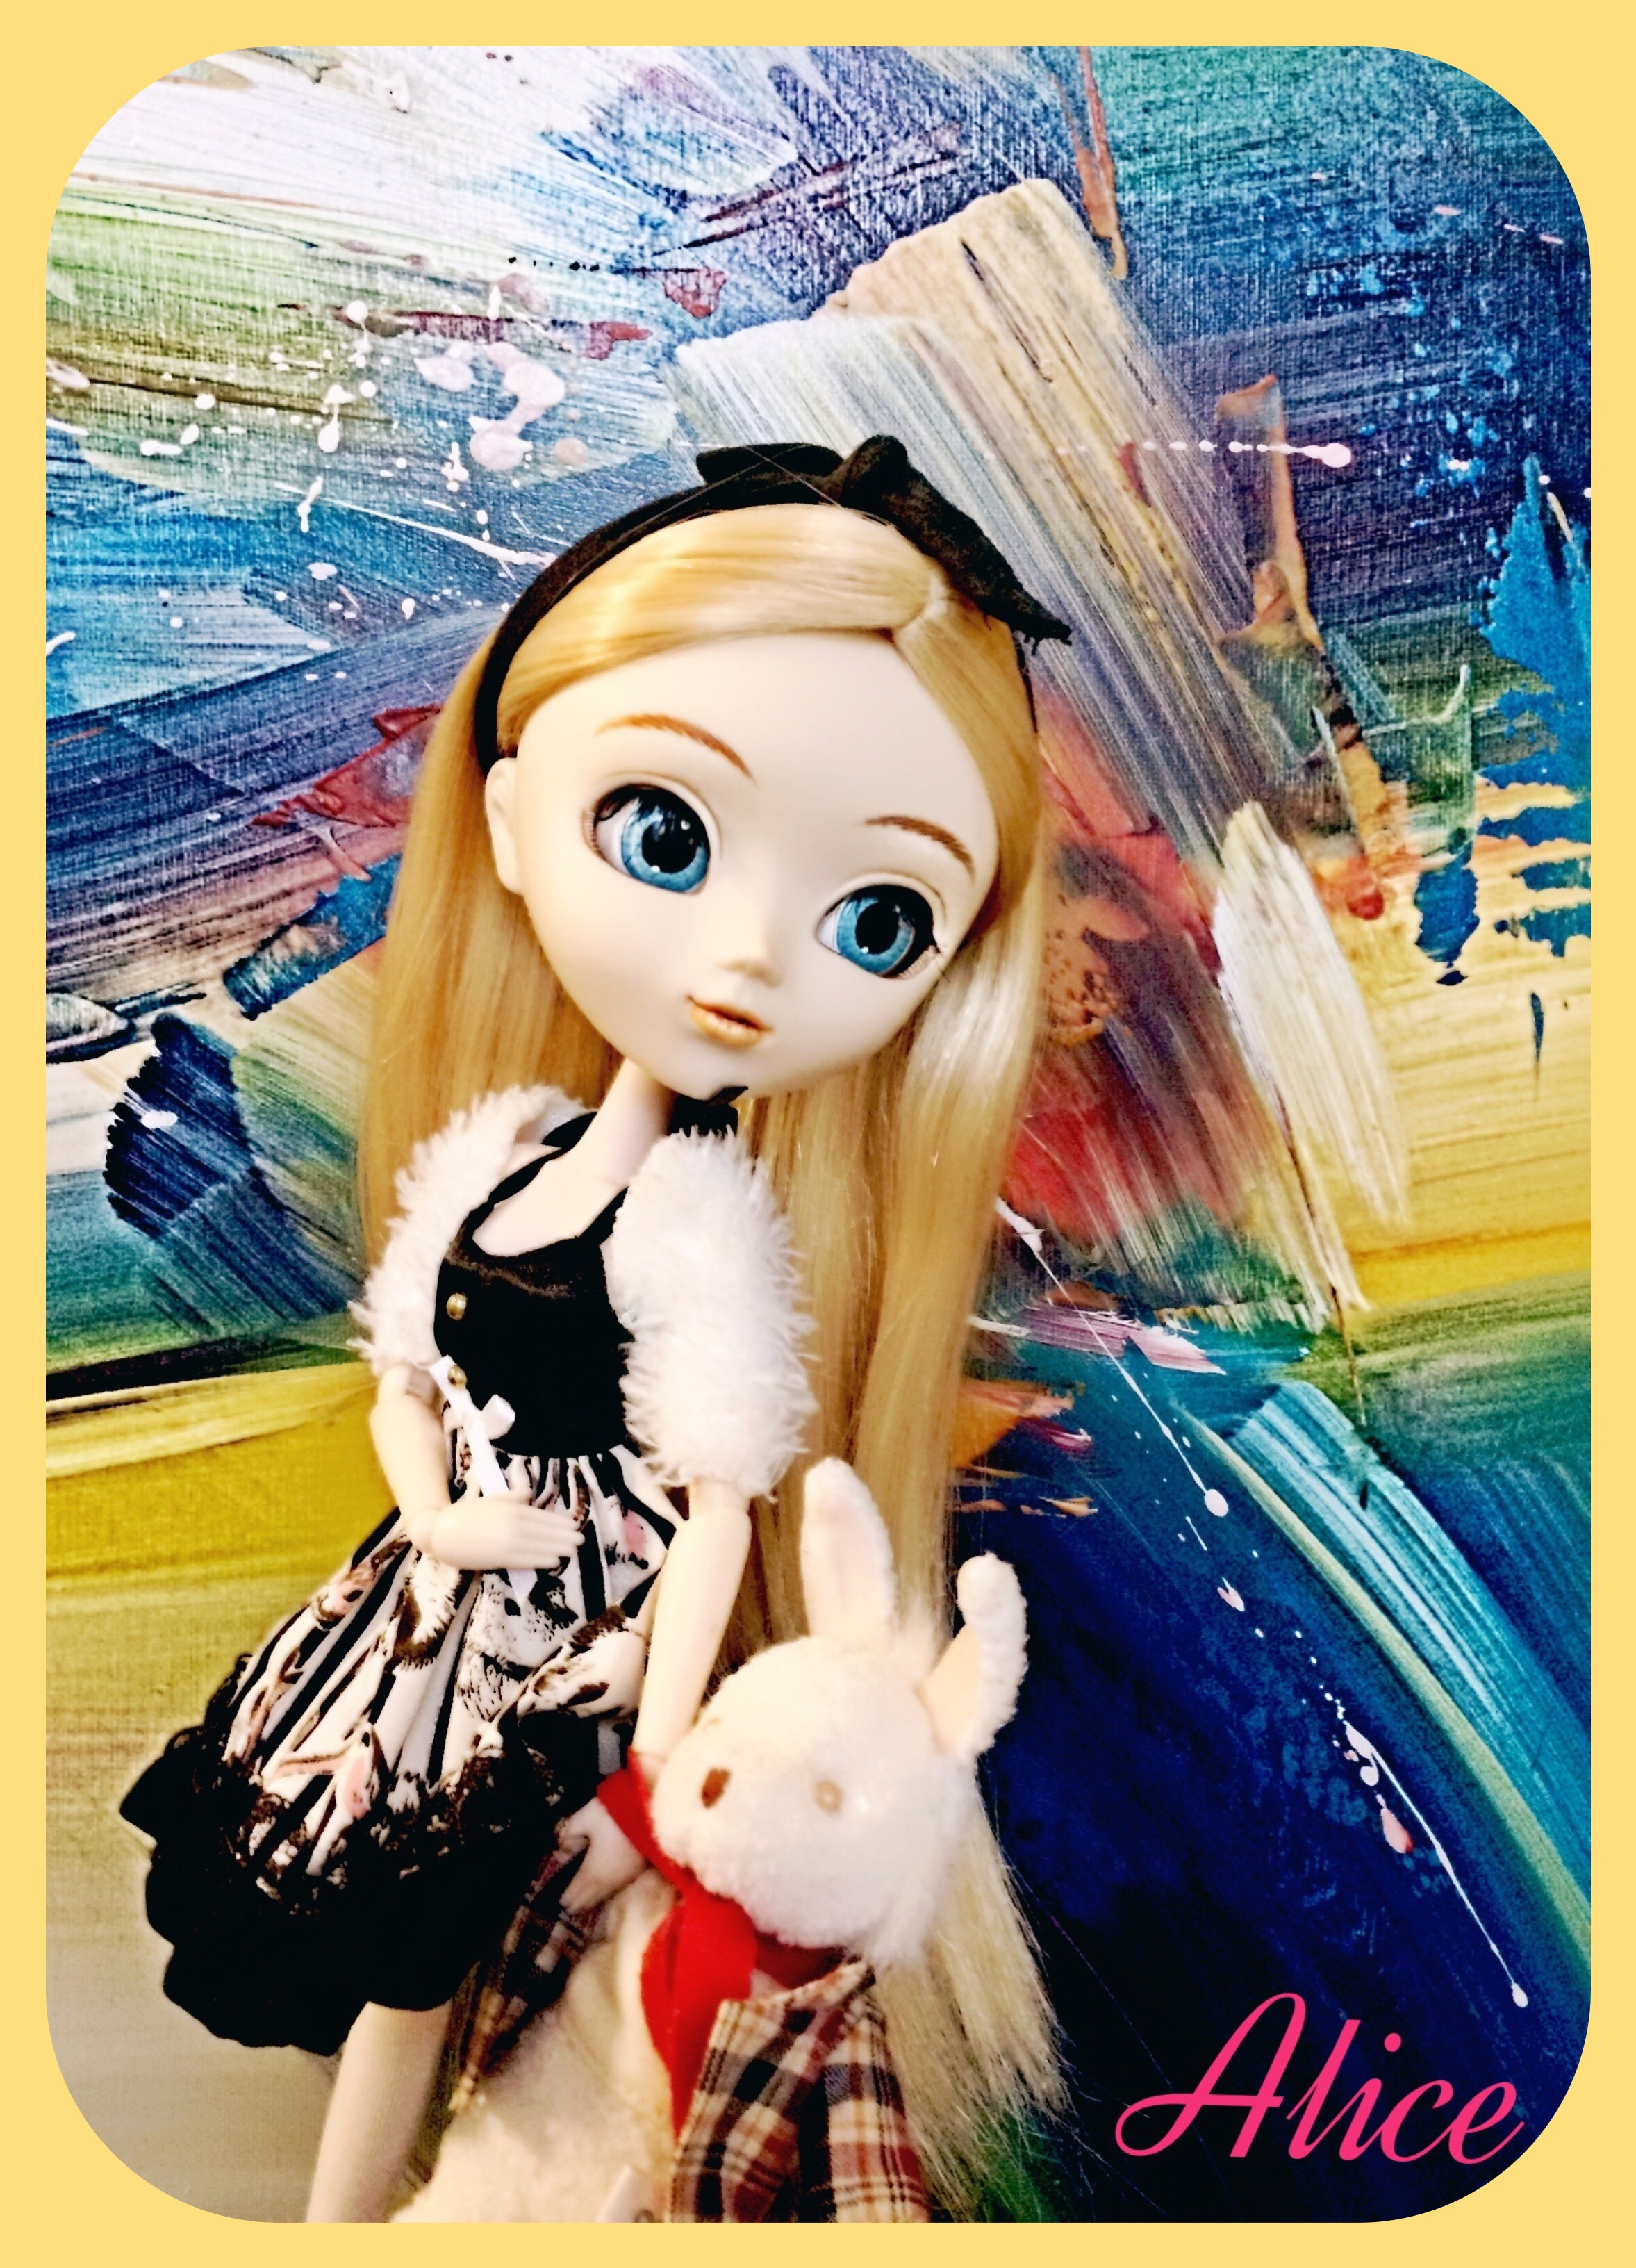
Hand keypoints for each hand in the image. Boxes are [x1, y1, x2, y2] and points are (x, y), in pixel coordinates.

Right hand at [407, 1495, 579, 1570]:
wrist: (442, 1532)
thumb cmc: (467, 1513)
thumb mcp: (493, 1499)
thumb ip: (513, 1496)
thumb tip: (529, 1492)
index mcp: (513, 1508)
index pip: (544, 1517)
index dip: (561, 1523)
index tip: (575, 1526)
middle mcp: (515, 1524)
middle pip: (546, 1532)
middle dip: (566, 1537)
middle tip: (582, 1540)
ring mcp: (509, 1542)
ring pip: (541, 1546)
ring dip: (560, 1549)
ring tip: (574, 1551)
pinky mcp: (501, 1558)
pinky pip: (528, 1560)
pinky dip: (544, 1560)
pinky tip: (556, 1561)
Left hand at [557, 1792, 646, 1913]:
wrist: (652, 1813)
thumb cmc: (614, 1815)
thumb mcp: (584, 1817)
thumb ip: (569, 1833)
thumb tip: (561, 1848)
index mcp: (592, 1871)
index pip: (576, 1890)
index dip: (566, 1897)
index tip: (560, 1903)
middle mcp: (607, 1880)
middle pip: (590, 1897)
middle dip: (578, 1902)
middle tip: (569, 1907)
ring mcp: (624, 1877)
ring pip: (604, 1895)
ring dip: (593, 1899)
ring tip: (584, 1902)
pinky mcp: (637, 1871)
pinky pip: (616, 1888)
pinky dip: (606, 1891)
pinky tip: (604, 1889)